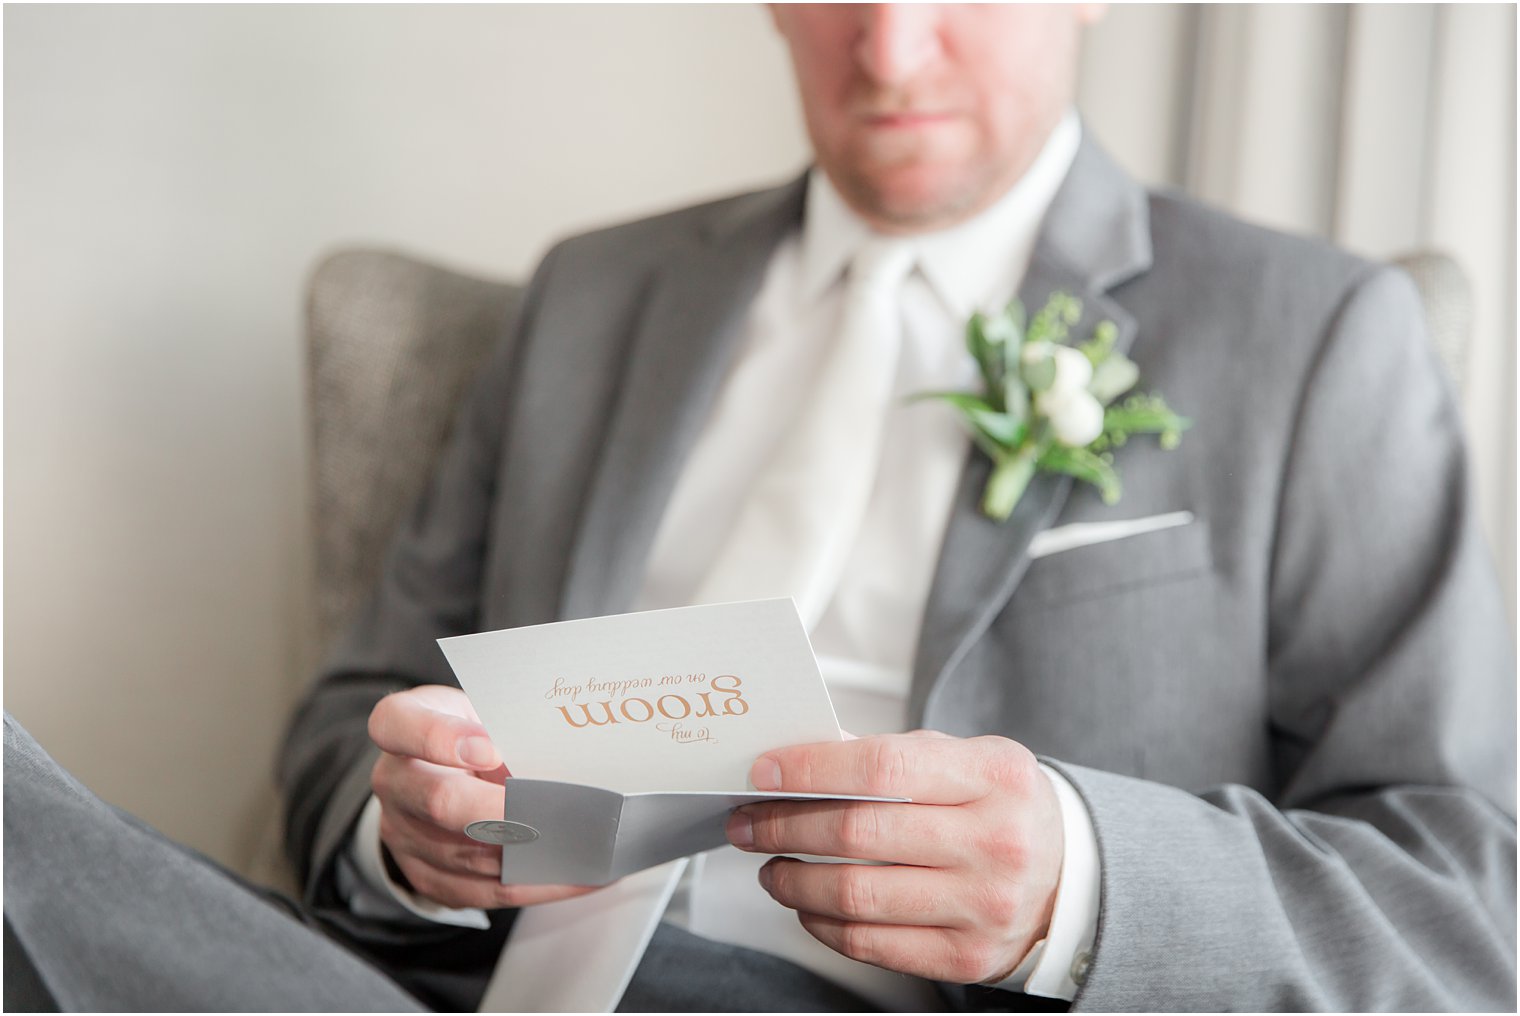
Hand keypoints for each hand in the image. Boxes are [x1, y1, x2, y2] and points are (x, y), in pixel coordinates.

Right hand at [367, 685, 596, 908]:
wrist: (437, 771)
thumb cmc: (470, 730)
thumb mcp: (480, 707)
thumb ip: (506, 724)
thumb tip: (566, 759)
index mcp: (401, 724)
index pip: (397, 724)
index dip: (439, 738)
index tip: (490, 749)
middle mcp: (393, 782)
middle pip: (437, 802)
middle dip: (500, 812)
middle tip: (553, 814)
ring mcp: (402, 834)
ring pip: (466, 855)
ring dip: (529, 854)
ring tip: (588, 847)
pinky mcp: (427, 875)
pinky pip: (483, 892)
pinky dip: (535, 885)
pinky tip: (579, 876)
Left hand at [725, 731, 1062, 984]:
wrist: (1067, 877)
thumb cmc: (1000, 808)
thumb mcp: (967, 760)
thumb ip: (894, 757)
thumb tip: (800, 765)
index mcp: (994, 776)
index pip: (882, 768)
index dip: (810, 770)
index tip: (762, 773)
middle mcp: (994, 842)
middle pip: (858, 833)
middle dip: (785, 826)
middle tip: (749, 822)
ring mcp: (983, 906)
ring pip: (856, 896)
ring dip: (794, 882)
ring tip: (772, 867)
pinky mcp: (968, 957)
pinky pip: (871, 944)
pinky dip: (823, 924)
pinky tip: (808, 905)